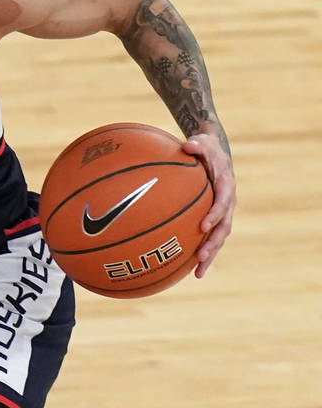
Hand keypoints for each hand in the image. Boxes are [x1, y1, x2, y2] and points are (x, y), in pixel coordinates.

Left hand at [182, 131, 235, 277]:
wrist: (216, 153)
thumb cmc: (205, 147)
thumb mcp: (202, 141)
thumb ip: (196, 144)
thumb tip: (187, 145)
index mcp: (226, 186)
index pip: (223, 203)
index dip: (214, 215)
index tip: (203, 226)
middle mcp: (228, 204)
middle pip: (223, 228)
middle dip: (212, 244)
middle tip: (199, 257)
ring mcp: (222, 213)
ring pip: (218, 238)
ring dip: (209, 255)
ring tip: (197, 273)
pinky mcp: (214, 218)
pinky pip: (209, 237)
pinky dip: (202, 251)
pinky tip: (188, 267)